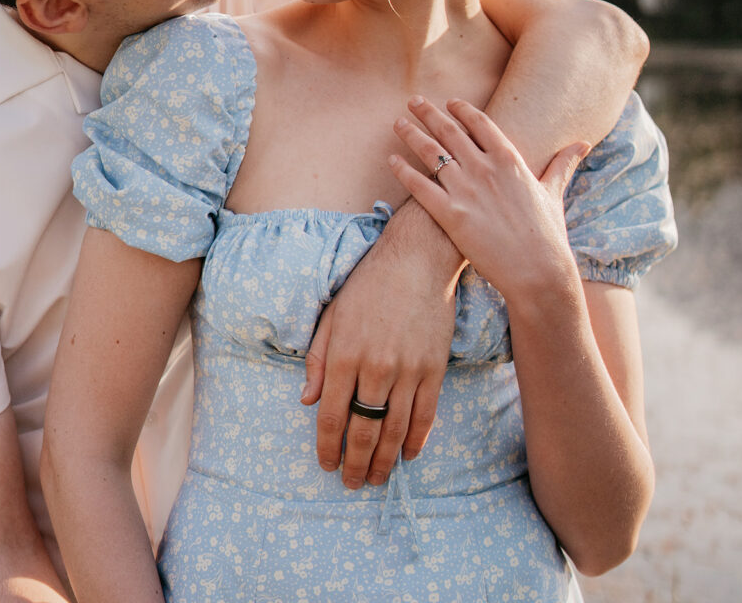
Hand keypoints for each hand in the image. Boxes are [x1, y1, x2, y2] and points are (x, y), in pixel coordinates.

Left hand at [303, 202, 460, 488]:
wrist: (417, 259)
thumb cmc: (368, 284)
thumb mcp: (332, 314)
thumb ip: (318, 359)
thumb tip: (307, 400)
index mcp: (344, 355)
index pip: (332, 416)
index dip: (328, 446)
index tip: (326, 464)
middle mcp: (375, 368)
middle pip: (364, 431)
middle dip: (355, 463)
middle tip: (351, 483)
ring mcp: (407, 371)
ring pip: (395, 431)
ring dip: (384, 461)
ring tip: (376, 478)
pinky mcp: (434, 369)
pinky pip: (425, 416)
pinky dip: (417, 440)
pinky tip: (408, 455)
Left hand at [388, 96, 587, 299]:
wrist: (538, 272)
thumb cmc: (548, 234)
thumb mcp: (554, 193)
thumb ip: (562, 164)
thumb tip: (583, 143)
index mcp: (510, 160)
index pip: (481, 124)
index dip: (462, 110)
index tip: (449, 102)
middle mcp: (485, 169)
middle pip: (449, 132)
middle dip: (429, 114)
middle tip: (413, 101)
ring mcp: (466, 190)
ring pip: (431, 153)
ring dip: (412, 135)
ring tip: (398, 123)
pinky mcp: (450, 214)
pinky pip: (419, 186)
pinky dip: (403, 171)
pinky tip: (392, 160)